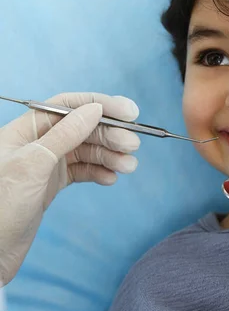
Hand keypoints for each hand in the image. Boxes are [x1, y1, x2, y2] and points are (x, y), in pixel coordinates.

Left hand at [0, 93, 139, 285]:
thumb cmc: (0, 206)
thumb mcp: (34, 164)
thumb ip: (65, 135)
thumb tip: (95, 109)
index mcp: (26, 129)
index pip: (68, 106)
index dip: (101, 105)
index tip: (130, 113)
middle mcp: (38, 142)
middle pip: (83, 128)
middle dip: (110, 135)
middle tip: (133, 146)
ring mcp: (46, 163)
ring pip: (87, 150)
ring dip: (110, 155)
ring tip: (128, 166)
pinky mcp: (52, 183)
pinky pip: (83, 171)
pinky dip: (100, 172)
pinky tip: (110, 178)